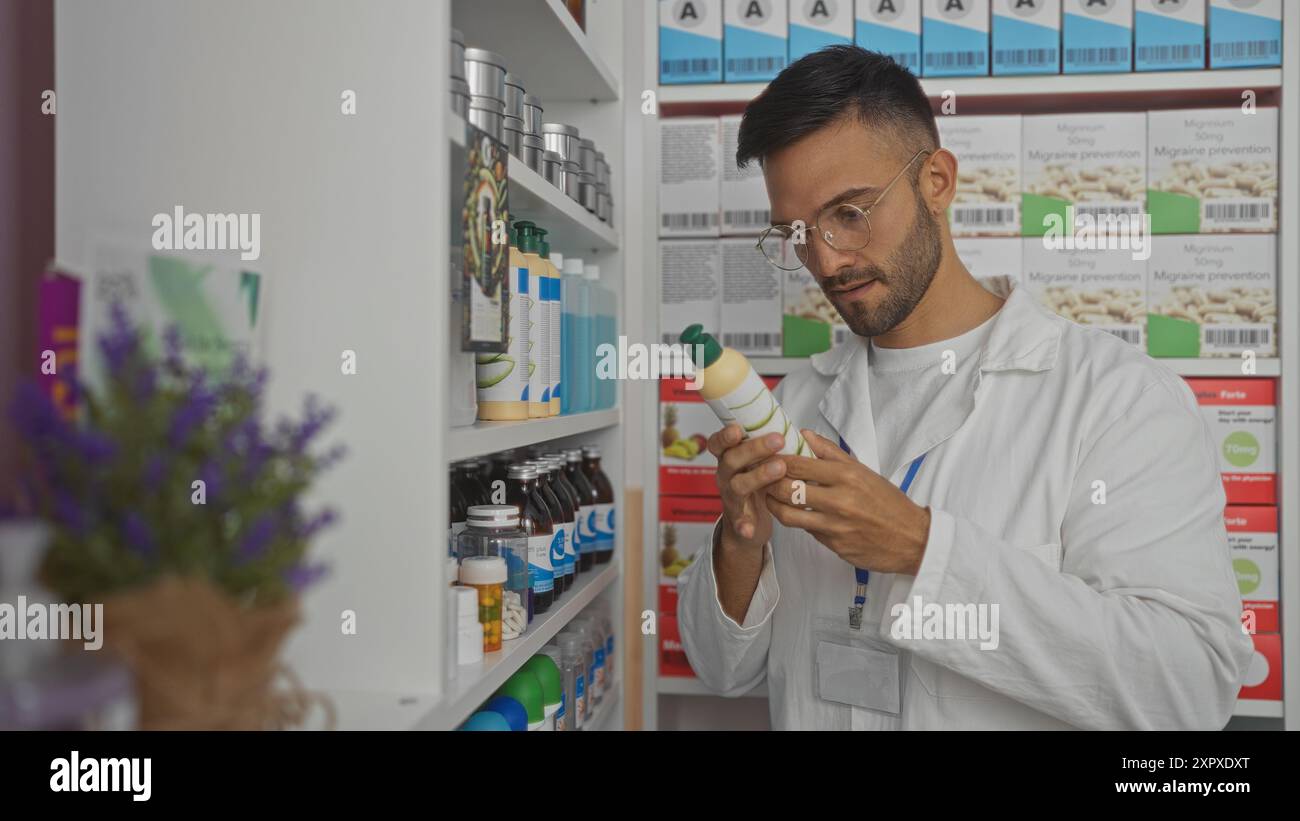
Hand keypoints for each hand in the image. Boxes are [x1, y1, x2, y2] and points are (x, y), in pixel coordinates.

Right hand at [707, 425, 788, 551]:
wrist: (746, 524)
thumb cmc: (756, 486)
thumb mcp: (759, 464)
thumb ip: (772, 448)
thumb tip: (802, 432)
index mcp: (730, 459)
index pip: (719, 443)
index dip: (725, 435)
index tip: (738, 428)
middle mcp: (727, 476)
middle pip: (732, 459)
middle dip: (754, 448)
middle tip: (778, 440)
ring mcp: (731, 497)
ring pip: (738, 486)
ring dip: (757, 476)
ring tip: (779, 469)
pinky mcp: (738, 519)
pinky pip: (738, 522)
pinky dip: (743, 525)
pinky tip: (750, 528)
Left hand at [764, 429, 931, 574]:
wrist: (913, 540)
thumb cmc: (889, 502)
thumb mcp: (863, 471)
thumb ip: (831, 453)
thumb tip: (804, 434)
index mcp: (847, 476)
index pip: (798, 465)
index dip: (777, 460)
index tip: (768, 457)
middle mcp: (839, 500)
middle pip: (786, 489)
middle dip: (769, 482)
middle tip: (764, 478)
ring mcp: (835, 525)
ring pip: (788, 515)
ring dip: (774, 505)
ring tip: (772, 498)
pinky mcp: (834, 545)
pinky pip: (806, 530)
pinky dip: (799, 521)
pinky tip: (797, 513)